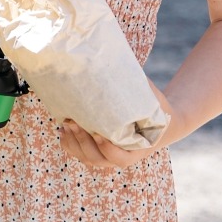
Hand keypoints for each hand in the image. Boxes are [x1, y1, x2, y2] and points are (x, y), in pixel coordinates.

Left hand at [59, 83, 176, 171]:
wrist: (159, 120)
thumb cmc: (157, 107)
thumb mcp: (154, 98)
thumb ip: (142, 88)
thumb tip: (120, 62)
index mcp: (138, 149)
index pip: (120, 159)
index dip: (107, 149)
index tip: (98, 134)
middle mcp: (121, 156)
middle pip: (97, 159)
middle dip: (82, 142)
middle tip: (73, 123)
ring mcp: (107, 154)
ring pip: (85, 156)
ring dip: (73, 142)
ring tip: (66, 123)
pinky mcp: (95, 148)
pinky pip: (78, 152)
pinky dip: (68, 143)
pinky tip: (62, 127)